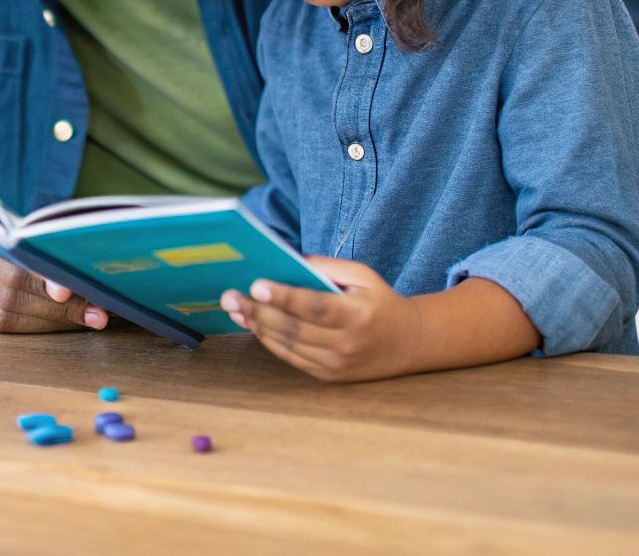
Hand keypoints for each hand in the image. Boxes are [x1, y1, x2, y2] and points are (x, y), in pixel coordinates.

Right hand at [0, 227, 107, 332]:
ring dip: (51, 318)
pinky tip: (57, 323)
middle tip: (97, 312)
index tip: (71, 289)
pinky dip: (33, 326)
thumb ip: (37, 246)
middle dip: (58, 304)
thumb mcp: (11, 227)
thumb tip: (84, 272)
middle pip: (11, 291)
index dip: (43, 277)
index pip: (10, 261)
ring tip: (85, 317)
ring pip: (7, 313)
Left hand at [220, 256, 421, 381]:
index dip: (284, 296)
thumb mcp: (363, 276)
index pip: (315, 306)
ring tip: (235, 308)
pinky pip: (291, 358)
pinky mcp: (328, 376)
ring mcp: (336, 364)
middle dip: (257, 311)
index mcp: (358, 315)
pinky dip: (269, 341)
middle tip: (230, 296)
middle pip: (294, 328)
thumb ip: (327, 268)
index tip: (256, 284)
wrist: (409, 343)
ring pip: (288, 345)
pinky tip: (254, 324)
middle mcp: (347, 344)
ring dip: (257, 326)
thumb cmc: (381, 302)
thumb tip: (287, 262)